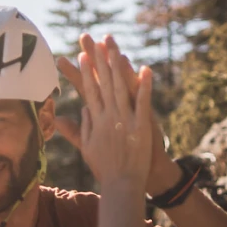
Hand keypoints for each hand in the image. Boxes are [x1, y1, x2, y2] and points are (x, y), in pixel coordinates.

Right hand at [56, 34, 179, 193]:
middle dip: (99, 60)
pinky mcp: (141, 125)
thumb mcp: (88, 149)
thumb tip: (81, 109)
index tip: (82, 55)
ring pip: (121, 87)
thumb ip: (83, 127)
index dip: (86, 72)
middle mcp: (108, 117)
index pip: (89, 91)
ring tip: (115, 47)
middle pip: (104, 83)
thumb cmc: (105, 169)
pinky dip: (144, 85)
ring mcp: (125, 120)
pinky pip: (143, 101)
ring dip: (118, 65)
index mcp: (96, 121)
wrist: (122, 185)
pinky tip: (145, 68)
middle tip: (95, 41)